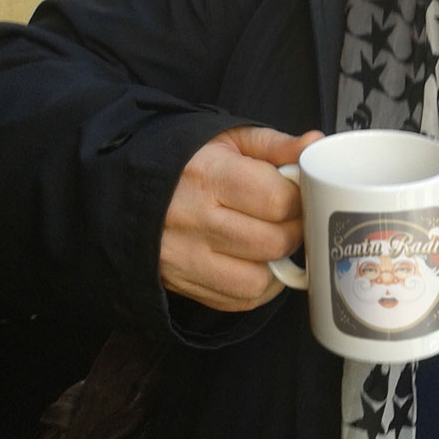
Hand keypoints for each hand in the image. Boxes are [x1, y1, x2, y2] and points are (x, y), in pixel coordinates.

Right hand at [160, 125, 323, 311]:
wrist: (123, 190)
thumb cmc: (183, 161)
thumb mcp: (227, 139)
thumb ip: (274, 144)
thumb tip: (314, 143)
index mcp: (209, 175)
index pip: (277, 200)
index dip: (299, 199)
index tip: (299, 194)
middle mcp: (194, 219)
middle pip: (272, 241)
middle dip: (293, 230)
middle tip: (290, 218)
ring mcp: (185, 257)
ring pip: (258, 278)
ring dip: (277, 263)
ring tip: (273, 241)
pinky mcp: (180, 283)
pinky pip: (237, 300)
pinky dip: (258, 287)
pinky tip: (257, 264)